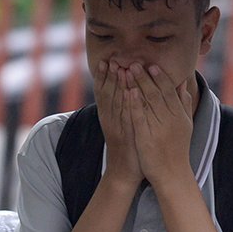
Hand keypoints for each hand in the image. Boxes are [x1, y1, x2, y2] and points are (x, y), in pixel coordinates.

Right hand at [92, 59, 141, 186]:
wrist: (125, 172)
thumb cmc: (128, 148)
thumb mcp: (123, 126)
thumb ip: (124, 109)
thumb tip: (127, 92)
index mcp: (108, 117)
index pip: (104, 93)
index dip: (104, 77)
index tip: (106, 61)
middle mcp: (110, 120)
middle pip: (108, 94)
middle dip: (109, 76)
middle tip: (110, 59)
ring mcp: (118, 127)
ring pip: (116, 103)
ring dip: (116, 85)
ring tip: (117, 68)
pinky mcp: (127, 135)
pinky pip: (126, 116)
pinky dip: (127, 103)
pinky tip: (129, 91)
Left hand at [126, 63, 194, 188]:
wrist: (173, 174)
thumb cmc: (178, 149)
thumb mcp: (186, 124)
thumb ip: (184, 103)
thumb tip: (182, 85)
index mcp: (178, 114)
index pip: (169, 91)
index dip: (160, 77)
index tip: (152, 64)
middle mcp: (170, 118)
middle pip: (156, 93)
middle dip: (145, 76)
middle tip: (135, 62)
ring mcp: (158, 127)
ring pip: (147, 102)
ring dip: (137, 85)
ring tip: (127, 71)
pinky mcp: (146, 136)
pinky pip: (140, 117)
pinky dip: (134, 104)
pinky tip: (127, 92)